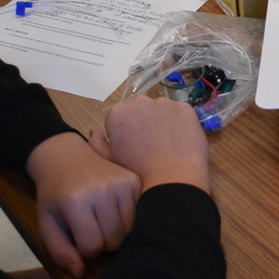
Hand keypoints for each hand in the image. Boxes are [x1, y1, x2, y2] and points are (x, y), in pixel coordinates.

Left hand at [26, 132, 140, 278]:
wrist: (66, 159)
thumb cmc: (55, 196)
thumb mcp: (47, 225)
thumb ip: (60, 252)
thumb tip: (81, 273)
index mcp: (76, 202)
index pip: (92, 246)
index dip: (85, 250)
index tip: (77, 239)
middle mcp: (102, 190)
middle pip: (114, 240)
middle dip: (103, 243)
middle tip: (91, 231)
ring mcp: (122, 183)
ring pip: (130, 230)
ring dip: (117, 233)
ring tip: (103, 222)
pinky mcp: (135, 180)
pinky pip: (139, 214)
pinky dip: (128, 219)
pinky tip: (114, 211)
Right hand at [89, 96, 210, 194]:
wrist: (172, 177)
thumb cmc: (137, 172)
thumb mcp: (110, 161)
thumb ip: (97, 143)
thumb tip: (94, 130)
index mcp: (118, 113)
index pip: (120, 117)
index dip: (126, 131)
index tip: (133, 145)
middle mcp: (140, 101)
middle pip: (140, 109)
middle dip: (143, 122)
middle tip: (151, 144)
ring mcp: (164, 103)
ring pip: (161, 109)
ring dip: (162, 120)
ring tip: (166, 143)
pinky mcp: (184, 107)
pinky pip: (180, 112)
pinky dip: (179, 122)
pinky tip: (179, 139)